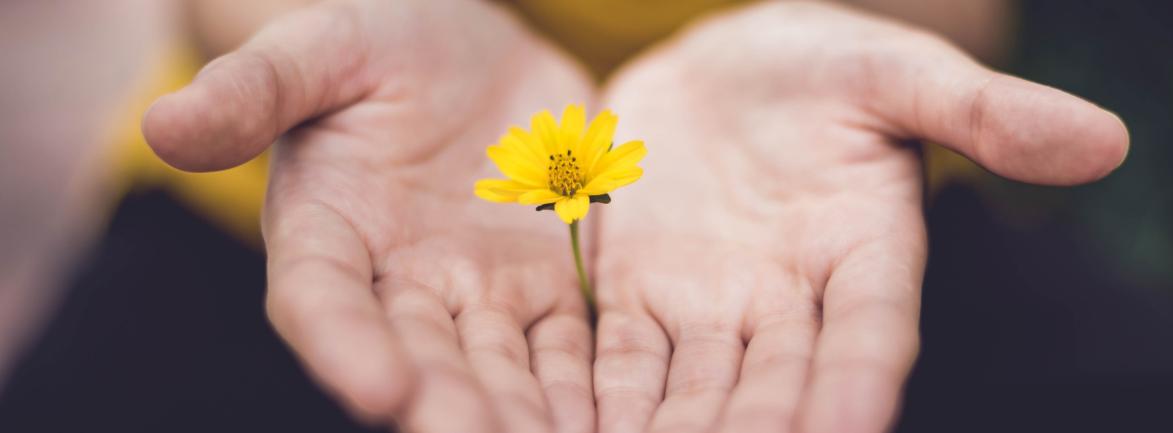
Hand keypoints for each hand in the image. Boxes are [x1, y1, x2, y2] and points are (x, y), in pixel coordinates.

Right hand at [143, 1, 596, 431]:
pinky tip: (617, 422)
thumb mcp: (321, 48)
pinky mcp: (546, 287)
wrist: (466, 49)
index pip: (322, 300)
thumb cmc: (377, 39)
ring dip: (525, 417)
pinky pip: (569, 347)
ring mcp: (477, 293)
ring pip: (501, 369)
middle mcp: (398, 283)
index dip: (344, 347)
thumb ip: (256, 88)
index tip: (380, 390)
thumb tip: (164, 124)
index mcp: (326, 231)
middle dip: (452, 408)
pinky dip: (587, 389)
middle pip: (420, 358)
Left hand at [591, 2, 1127, 432]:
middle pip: (777, 391)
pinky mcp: (637, 300)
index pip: (871, 337)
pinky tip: (578, 432)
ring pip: (695, 397)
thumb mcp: (894, 70)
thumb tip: (1106, 141)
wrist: (718, 67)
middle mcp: (790, 303)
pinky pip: (621, 364)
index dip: (860, 389)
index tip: (851, 429)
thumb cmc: (819, 63)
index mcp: (866, 253)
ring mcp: (710, 308)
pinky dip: (606, 407)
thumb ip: (983, 112)